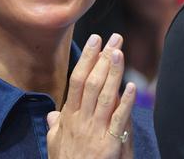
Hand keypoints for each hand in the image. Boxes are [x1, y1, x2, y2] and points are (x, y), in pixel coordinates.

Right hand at [47, 34, 135, 158]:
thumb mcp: (55, 146)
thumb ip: (55, 128)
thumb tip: (51, 114)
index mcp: (69, 118)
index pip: (78, 80)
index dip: (87, 59)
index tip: (96, 40)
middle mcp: (81, 121)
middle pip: (92, 82)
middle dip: (103, 58)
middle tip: (115, 38)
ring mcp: (95, 131)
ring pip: (105, 96)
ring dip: (113, 72)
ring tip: (119, 52)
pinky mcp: (110, 144)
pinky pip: (119, 119)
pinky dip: (125, 102)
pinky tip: (132, 87)